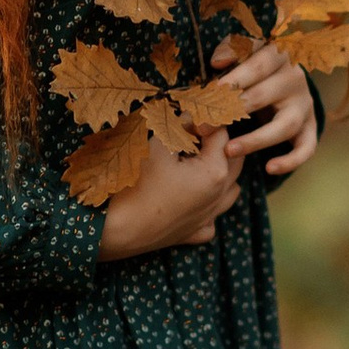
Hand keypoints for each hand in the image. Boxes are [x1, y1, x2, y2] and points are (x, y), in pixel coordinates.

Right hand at [98, 125, 245, 259]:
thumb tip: (188, 114)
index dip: (203, 121)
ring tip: (197, 162)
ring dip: (221, 172)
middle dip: (218, 143)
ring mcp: (207, 218)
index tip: (184, 118)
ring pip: (230, 190)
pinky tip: (192, 197)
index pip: (221, 135)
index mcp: (214, 173)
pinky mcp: (192, 234)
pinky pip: (212, 218)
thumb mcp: (157, 143)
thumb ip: (177, 124)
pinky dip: (208, 205)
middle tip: (193, 134)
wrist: (114, 229)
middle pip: (234, 161)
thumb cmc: (135, 182)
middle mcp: (218, 197)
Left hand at [210, 36, 320, 181]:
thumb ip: (230, 50)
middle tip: (203, 127)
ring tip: (229, 151)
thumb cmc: (252, 65)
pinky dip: (291, 161)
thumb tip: (218, 62)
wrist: (282, 79)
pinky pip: (306, 148)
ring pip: (285, 126)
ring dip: (256, 140)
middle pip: (264, 96)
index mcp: (279, 55)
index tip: (209, 93)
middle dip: (231, 112)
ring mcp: (305, 105)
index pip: (257, 65)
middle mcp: (295, 79)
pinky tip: (270, 169)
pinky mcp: (310, 128)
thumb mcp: (243, 52)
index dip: (234, 78)